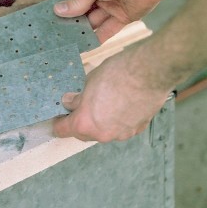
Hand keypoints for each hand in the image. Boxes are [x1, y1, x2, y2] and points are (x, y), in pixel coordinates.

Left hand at [52, 45, 169, 142]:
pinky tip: (119, 105)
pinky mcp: (137, 129)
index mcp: (84, 123)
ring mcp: (121, 134)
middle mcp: (102, 134)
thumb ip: (78, 98)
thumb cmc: (116, 74)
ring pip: (103, 132)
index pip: (63, 130)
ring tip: (101, 104)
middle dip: (79, 123)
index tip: (57, 119)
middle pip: (83, 133)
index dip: (58, 123)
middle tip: (77, 108)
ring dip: (99, 122)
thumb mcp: (88, 82)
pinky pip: (120, 128)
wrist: (149, 72)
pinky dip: (116, 120)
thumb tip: (70, 103)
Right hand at [54, 0, 166, 42]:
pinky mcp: (123, 17)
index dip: (60, 7)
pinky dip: (98, 38)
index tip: (48, 19)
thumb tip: (58, 11)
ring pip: (92, 22)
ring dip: (82, 31)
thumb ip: (76, 2)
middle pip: (80, 12)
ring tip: (68, 42)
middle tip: (57, 35)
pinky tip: (86, 46)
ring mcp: (110, 6)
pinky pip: (108, 30)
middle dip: (70, 22)